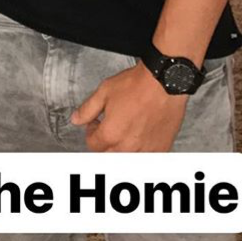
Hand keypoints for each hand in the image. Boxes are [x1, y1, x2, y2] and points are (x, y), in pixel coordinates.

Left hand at [71, 63, 187, 152]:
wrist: (165, 82)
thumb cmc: (138, 85)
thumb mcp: (104, 92)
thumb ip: (87, 109)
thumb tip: (76, 119)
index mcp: (110, 134)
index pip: (92, 145)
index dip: (91, 131)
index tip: (96, 122)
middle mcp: (127, 147)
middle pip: (107, 155)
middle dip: (104, 142)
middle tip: (110, 127)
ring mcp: (145, 150)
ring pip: (126, 158)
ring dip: (122, 147)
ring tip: (125, 130)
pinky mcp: (161, 148)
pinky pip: (146, 157)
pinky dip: (141, 150)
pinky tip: (141, 135)